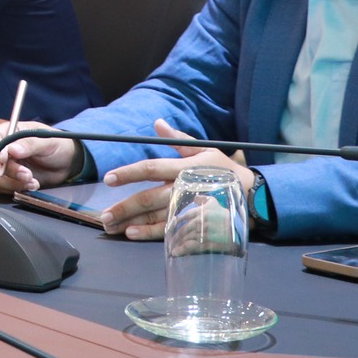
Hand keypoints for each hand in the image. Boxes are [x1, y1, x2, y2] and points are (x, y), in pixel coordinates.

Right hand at [0, 120, 79, 194]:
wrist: (67, 163)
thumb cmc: (57, 145)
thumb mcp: (47, 141)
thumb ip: (29, 144)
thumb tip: (12, 150)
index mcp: (10, 132)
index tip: (5, 159)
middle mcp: (4, 149)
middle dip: (10, 170)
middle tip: (27, 174)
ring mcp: (7, 165)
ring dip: (14, 182)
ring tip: (33, 181)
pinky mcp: (11, 180)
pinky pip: (4, 187)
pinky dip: (17, 189)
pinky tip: (32, 185)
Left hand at [91, 121, 256, 240]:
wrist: (253, 195)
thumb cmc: (223, 169)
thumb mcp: (204, 149)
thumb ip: (178, 139)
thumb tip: (157, 123)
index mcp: (184, 168)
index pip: (152, 168)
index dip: (129, 173)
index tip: (109, 178)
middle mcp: (184, 189)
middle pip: (149, 198)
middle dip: (124, 207)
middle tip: (104, 215)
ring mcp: (189, 209)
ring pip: (156, 216)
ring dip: (132, 222)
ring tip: (112, 227)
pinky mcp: (196, 224)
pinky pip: (170, 231)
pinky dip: (150, 233)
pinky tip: (133, 234)